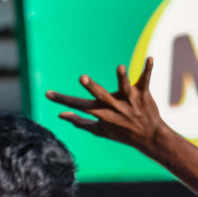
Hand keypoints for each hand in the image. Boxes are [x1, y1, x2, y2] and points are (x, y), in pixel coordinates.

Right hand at [47, 59, 167, 152]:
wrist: (149, 138)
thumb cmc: (122, 133)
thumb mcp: (99, 131)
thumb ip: (80, 122)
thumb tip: (60, 114)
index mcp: (103, 114)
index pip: (80, 106)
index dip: (63, 100)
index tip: (48, 94)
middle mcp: (116, 107)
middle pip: (102, 96)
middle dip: (92, 87)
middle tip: (82, 77)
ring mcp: (130, 101)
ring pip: (125, 87)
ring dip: (122, 78)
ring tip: (120, 67)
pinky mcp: (143, 95)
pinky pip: (145, 81)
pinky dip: (147, 70)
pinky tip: (149, 58)